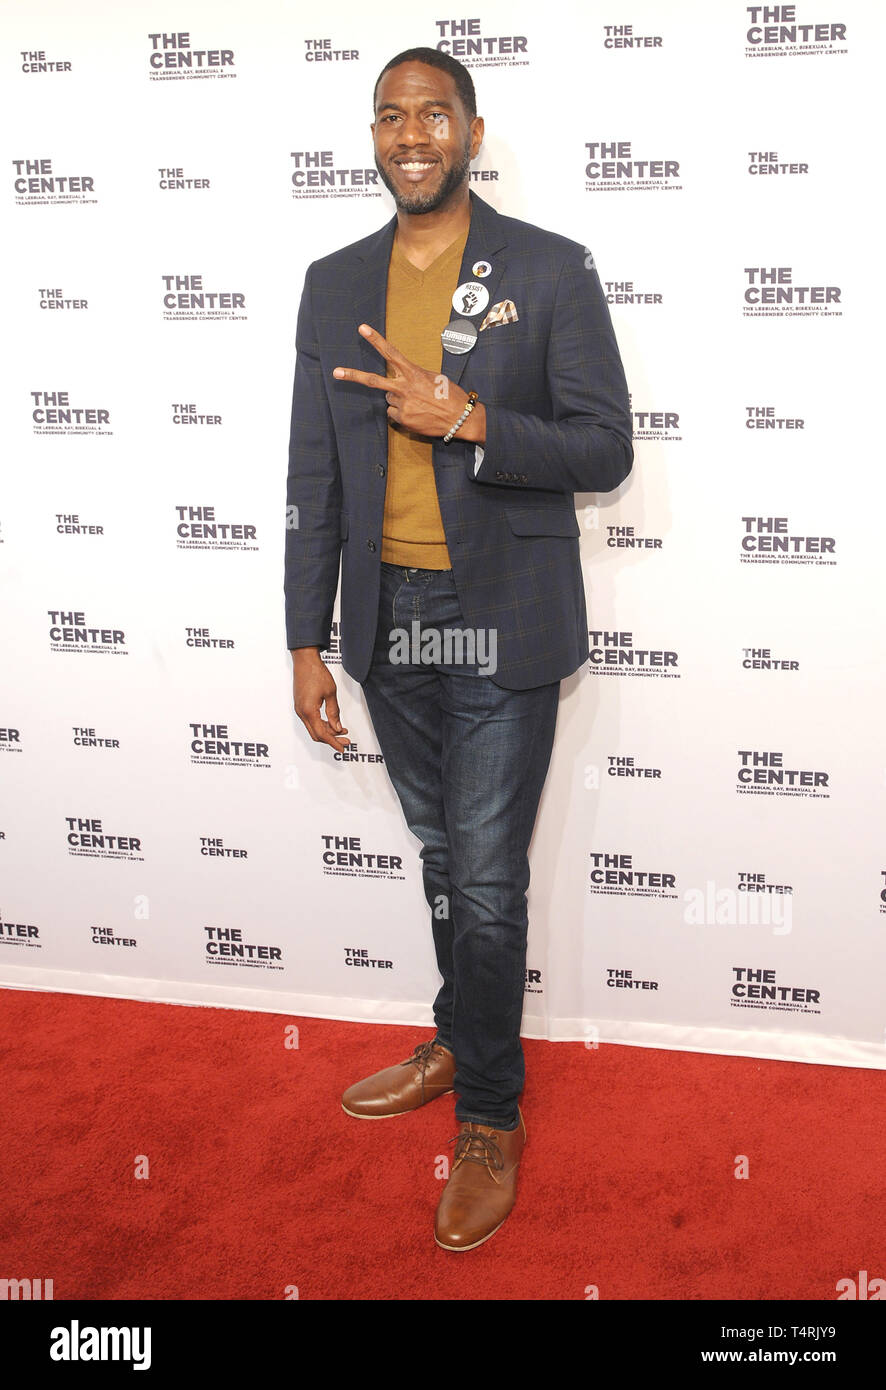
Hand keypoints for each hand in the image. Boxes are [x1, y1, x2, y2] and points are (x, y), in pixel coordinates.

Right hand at [291, 648, 349, 750]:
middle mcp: (301, 712)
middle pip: (317, 734)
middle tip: (346, 740)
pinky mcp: (301, 705)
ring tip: (343, 731)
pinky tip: (333, 723)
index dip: (333, 742)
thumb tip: (337, 728)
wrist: (305, 661)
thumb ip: (334, 712)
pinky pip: (311, 720)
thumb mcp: (330, 693)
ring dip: (328, 731)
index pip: (322, 734)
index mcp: (308, 711)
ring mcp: (300, 709)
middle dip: (332, 739)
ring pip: (314, 728)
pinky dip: (322, 724)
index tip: (342, 748)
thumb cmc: (316, 673)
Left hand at [333, 324, 473, 438]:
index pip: (390, 353)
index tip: (362, 328)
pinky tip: (417, 413)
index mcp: (413, 372)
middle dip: (353, 376)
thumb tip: (401, 381)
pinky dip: (402, 414)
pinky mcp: (402, 419)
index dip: (375, 340)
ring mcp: (402, 405)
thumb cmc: (449, 395)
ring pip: (389, 399)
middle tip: (336, 372)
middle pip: (373, 381)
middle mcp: (404, 388)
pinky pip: (394, 414)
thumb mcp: (434, 377)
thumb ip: (414, 375)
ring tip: (417, 403)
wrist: (460, 419)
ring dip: (399, 400)